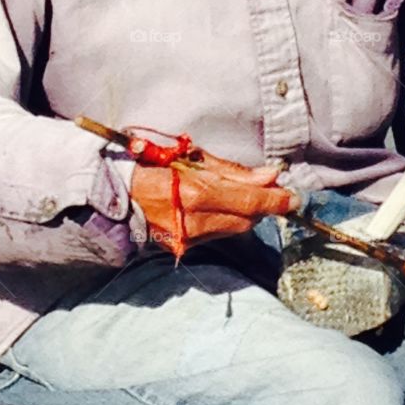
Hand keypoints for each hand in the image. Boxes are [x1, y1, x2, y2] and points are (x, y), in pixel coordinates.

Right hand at [131, 147, 298, 258]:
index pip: (250, 201)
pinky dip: (224, 220)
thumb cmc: (151, 165)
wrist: (110, 195)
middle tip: (271, 190)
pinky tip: (218, 206)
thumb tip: (269, 176)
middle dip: (262, 205)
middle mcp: (195, 221)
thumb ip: (232, 171)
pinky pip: (215, 234)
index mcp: (197, 193)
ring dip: (244, 213)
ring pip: (233, 229)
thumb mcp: (191, 157)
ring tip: (241, 194)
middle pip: (246, 219)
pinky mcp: (182, 247)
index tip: (295, 197)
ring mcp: (188, 237)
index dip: (277, 200)